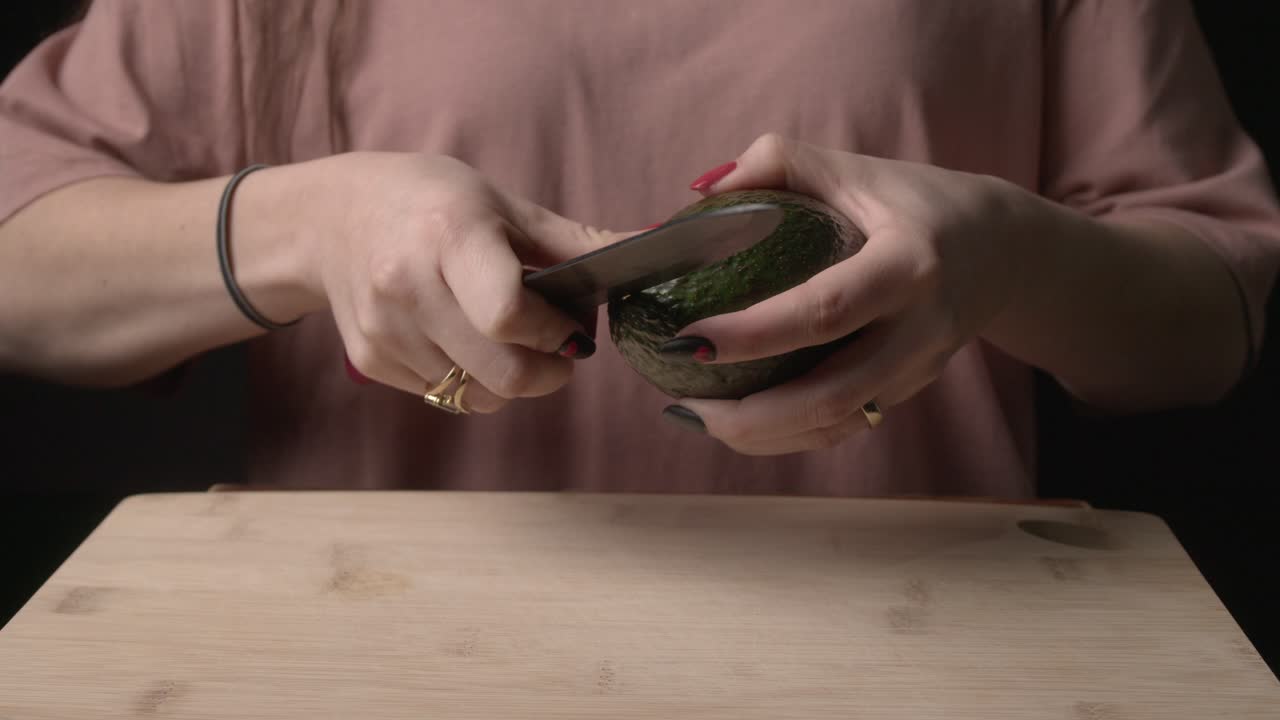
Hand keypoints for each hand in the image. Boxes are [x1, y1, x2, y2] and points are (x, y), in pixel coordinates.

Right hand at [298, 152, 616, 412]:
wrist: (329, 219)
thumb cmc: (428, 201)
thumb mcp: (503, 205)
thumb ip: (578, 243)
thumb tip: (656, 247)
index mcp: (449, 235)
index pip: (508, 316)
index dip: (553, 335)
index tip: (572, 330)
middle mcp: (407, 285)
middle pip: (500, 374)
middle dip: (546, 376)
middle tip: (559, 353)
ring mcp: (384, 329)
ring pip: (474, 395)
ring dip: (508, 380)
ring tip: (506, 339)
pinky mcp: (370, 359)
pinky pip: (442, 395)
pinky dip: (468, 379)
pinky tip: (462, 339)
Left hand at [668, 133, 1035, 452]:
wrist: (1007, 251)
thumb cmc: (914, 199)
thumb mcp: (856, 168)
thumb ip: (778, 161)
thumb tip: (698, 193)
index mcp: (909, 263)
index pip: (826, 310)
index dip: (757, 332)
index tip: (689, 336)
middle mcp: (921, 328)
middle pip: (834, 394)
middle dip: (751, 412)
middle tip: (680, 399)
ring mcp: (918, 369)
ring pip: (837, 425)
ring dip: (761, 434)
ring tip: (695, 414)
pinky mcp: (909, 391)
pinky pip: (843, 427)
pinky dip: (785, 435)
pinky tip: (733, 422)